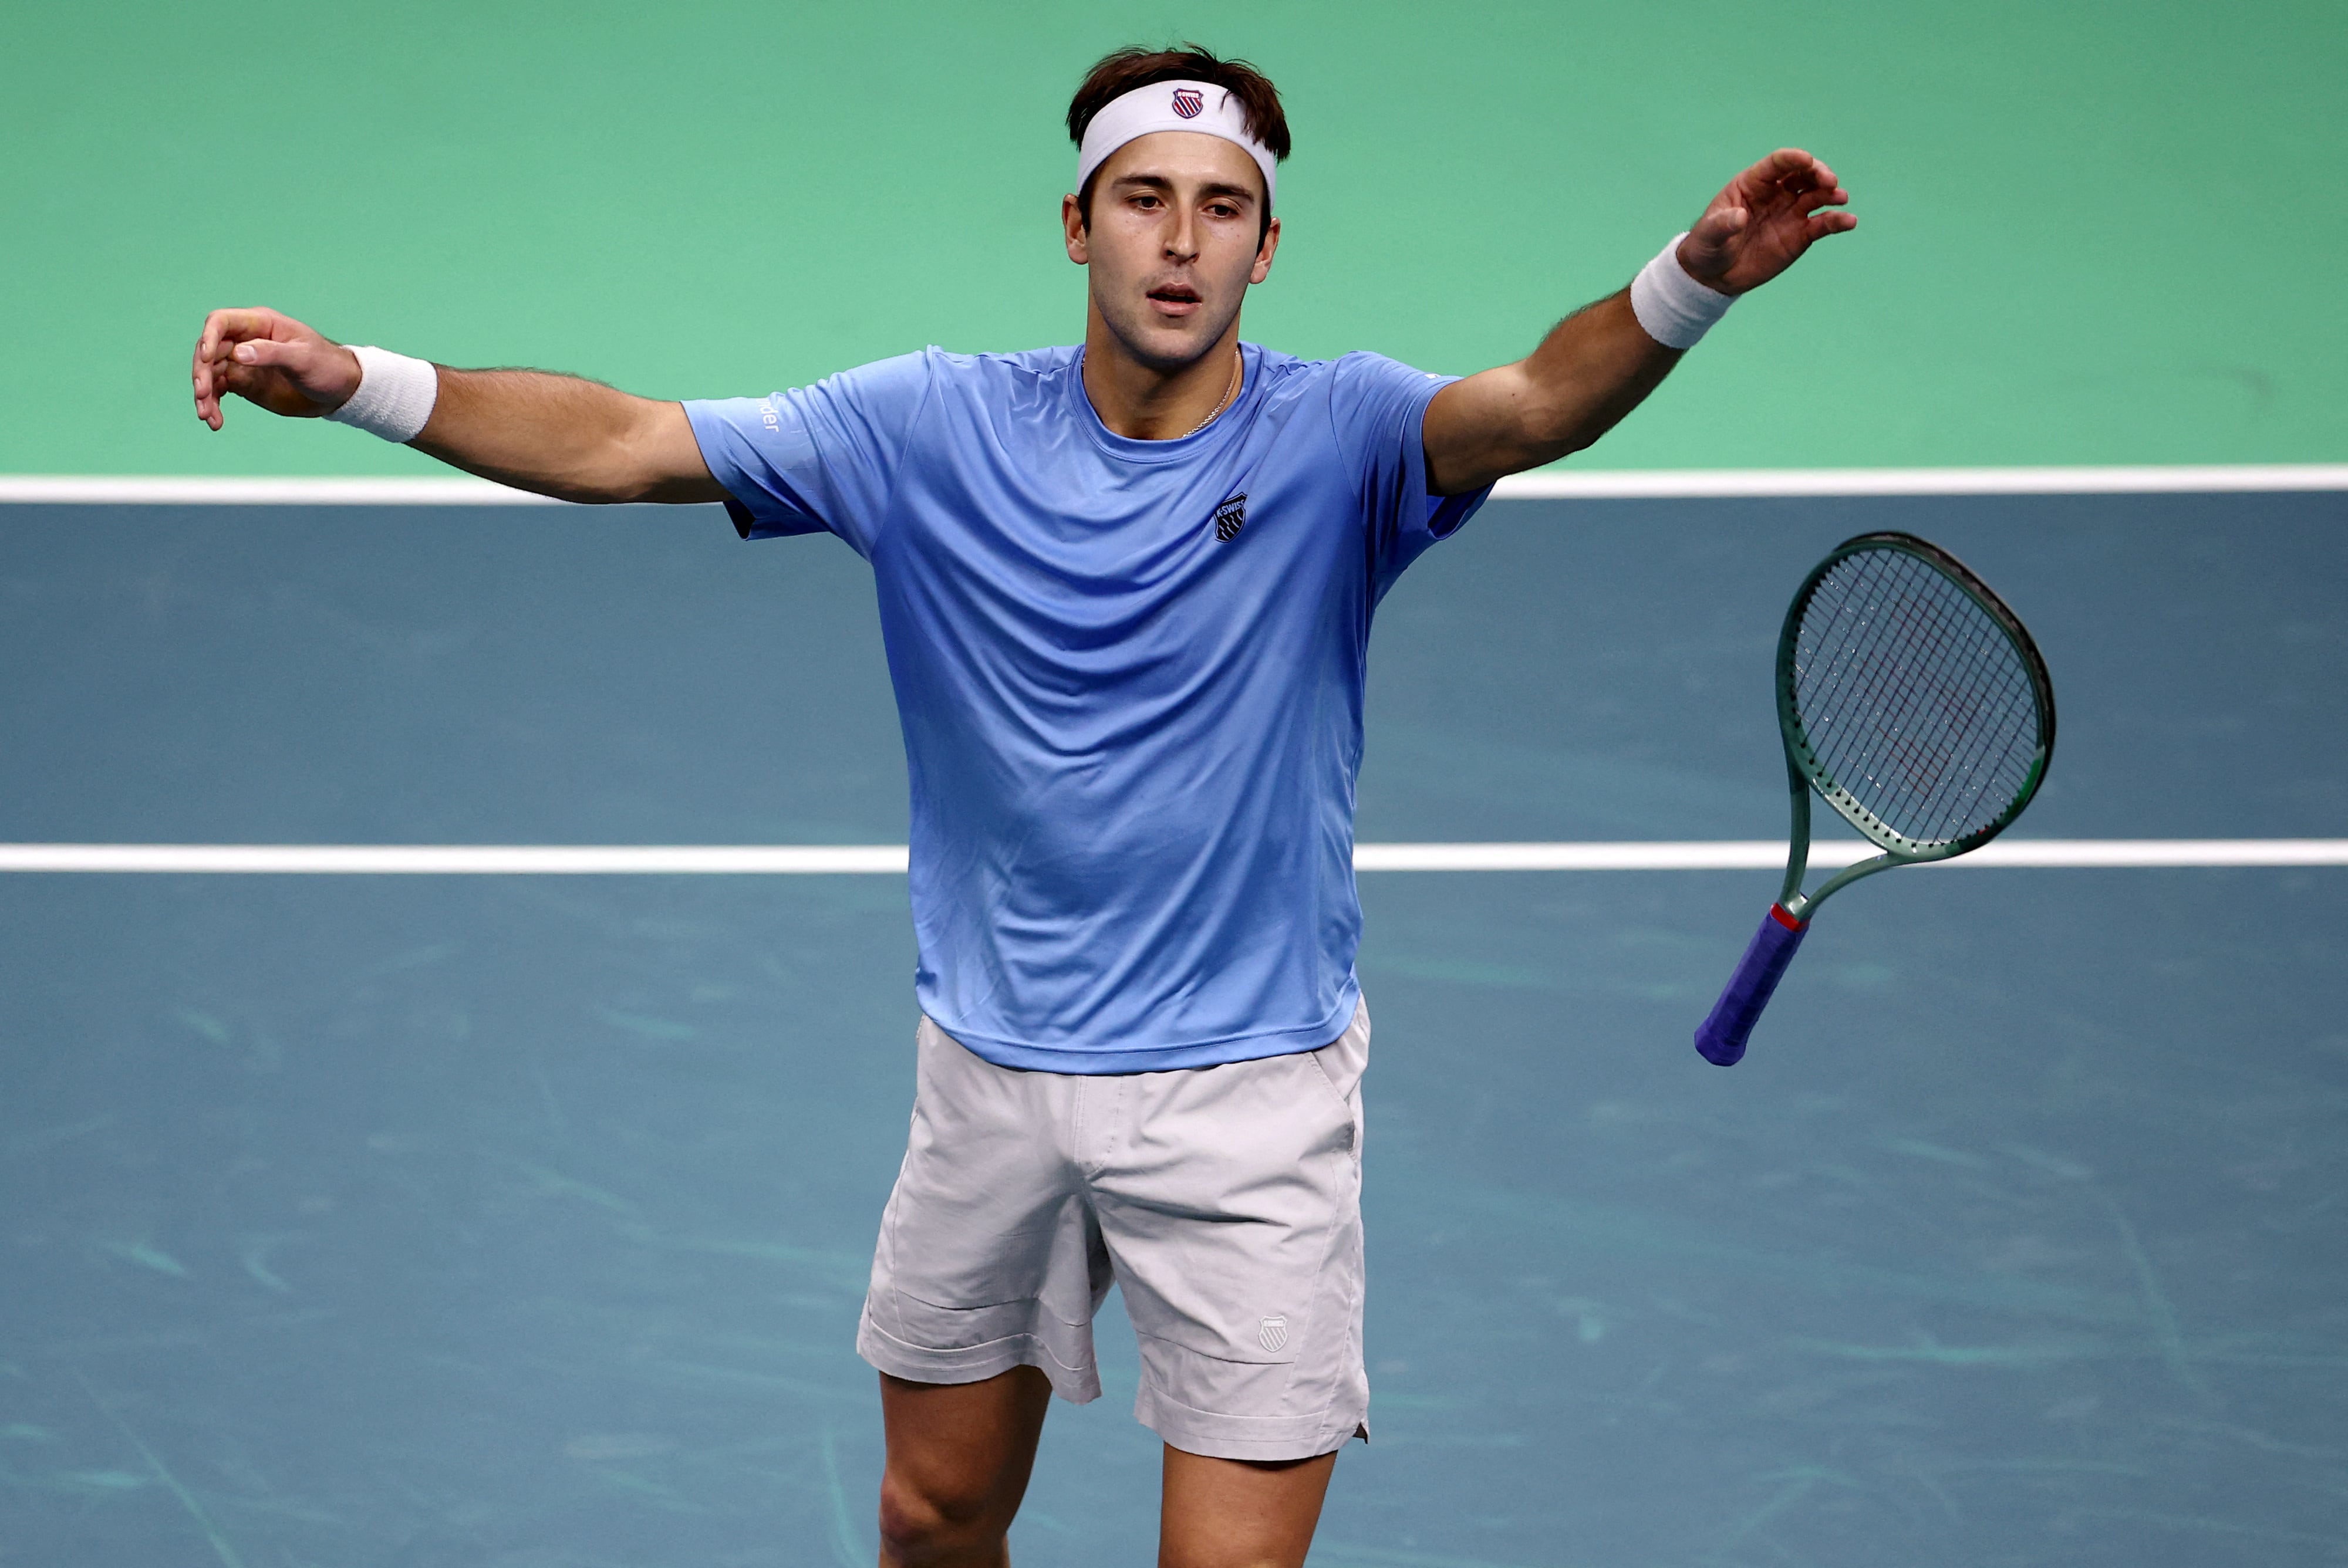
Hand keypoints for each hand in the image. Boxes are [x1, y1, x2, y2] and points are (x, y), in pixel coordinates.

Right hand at [191, 308, 362, 429]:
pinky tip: (215, 421)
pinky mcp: (243, 382)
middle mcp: (245, 340)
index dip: (208, 337)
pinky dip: (213, 404)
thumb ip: (272, 353)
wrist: (340, 390)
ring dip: (204, 393)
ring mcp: (242, 362)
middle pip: (208, 350)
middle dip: (201, 371)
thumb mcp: (303, 358)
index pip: (221, 322)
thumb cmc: (327, 366)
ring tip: (207, 416)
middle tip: (203, 394)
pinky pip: (219, 390)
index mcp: (259, 324)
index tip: (206, 358)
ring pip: (210, 372)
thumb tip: (238, 352)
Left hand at [1675, 149, 1855, 295]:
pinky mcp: (1801, 234)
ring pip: (1817, 196)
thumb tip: (1739, 217)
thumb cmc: (1708, 246)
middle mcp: (1777, 193)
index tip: (1807, 161)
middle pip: (1803, 174)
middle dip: (1818, 173)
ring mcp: (1791, 212)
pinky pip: (1823, 224)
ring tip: (1840, 198)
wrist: (1715, 275)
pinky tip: (1849, 222)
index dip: (1793, 159)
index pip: (1778, 164)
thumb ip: (1722, 224)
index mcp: (1753, 183)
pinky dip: (1837, 221)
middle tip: (1829, 182)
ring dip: (1831, 193)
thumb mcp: (1709, 235)